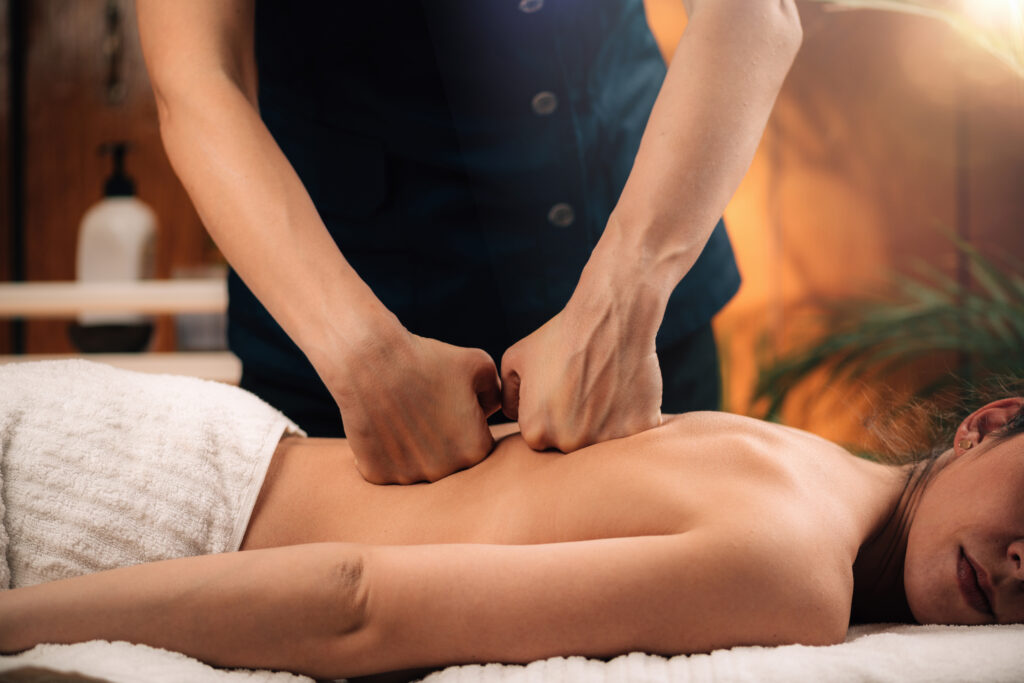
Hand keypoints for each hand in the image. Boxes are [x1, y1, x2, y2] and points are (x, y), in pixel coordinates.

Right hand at [323, 325, 502, 483]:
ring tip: (404, 415)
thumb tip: (492, 412)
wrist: (369, 358)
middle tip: (426, 409)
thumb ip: (497, 394)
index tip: (451, 405)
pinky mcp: (377, 476)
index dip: (467, 423)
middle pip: (451, 463)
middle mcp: (443, 473)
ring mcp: (408, 478)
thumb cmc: (427, 358)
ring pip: (420, 469)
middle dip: (444, 441)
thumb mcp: (480, 365)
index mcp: (475, 450)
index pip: (480, 446)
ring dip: (416, 450)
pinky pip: (390, 470)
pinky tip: (385, 425)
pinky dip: (388, 452)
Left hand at [499, 300, 662, 452]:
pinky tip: (625, 389)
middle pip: (570, 444)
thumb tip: (514, 416)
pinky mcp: (637, 431)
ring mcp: (605, 441)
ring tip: (604, 388)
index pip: (540, 437)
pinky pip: (631, 432)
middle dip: (575, 422)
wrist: (610, 318)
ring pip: (601, 442)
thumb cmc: (560, 336)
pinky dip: (630, 416)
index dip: (549, 412)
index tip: (561, 389)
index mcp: (535, 433)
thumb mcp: (515, 360)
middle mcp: (569, 444)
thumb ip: (508, 396)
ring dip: (603, 422)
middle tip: (584, 387)